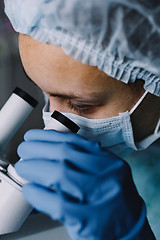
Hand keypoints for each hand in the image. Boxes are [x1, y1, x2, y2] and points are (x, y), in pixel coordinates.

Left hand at [15, 129, 154, 239]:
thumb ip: (85, 160)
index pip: (75, 142)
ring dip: (34, 167)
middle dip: (37, 149)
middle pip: (64, 153)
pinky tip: (31, 190)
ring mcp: (99, 197)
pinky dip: (39, 195)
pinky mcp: (89, 220)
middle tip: (24, 150)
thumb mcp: (106, 172)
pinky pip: (57, 203)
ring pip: (60, 173)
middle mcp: (106, 176)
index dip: (49, 136)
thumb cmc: (113, 199)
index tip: (33, 136)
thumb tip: (51, 149)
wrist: (130, 229)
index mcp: (109, 162)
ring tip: (24, 167)